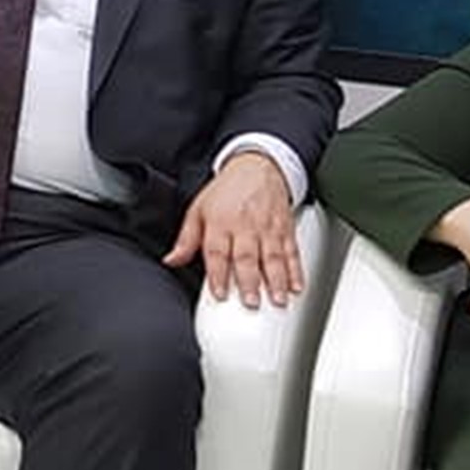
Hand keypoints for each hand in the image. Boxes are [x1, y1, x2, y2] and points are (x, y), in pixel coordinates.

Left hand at [162, 150, 301, 305]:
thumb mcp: (198, 210)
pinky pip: (292, 252)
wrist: (257, 167)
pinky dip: (296, 271)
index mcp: (220, 223)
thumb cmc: (226, 191)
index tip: (220, 294)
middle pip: (247, 257)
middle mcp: (245, 227)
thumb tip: (171, 260)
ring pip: (273, 257)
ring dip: (277, 281)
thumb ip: (186, 240)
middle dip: (250, 282)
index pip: (217, 252)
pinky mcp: (286, 229)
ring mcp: (268, 229)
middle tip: (251, 303)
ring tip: (278, 300)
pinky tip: (297, 287)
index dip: (218, 274)